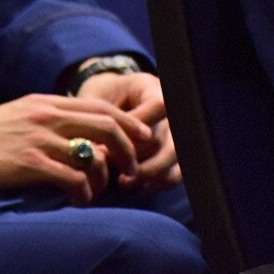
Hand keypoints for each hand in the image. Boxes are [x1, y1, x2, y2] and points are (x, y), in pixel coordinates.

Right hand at [0, 93, 152, 204]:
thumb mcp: (18, 117)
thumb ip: (47, 121)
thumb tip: (77, 135)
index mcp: (46, 102)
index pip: (103, 106)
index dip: (128, 124)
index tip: (139, 141)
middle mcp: (47, 115)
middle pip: (109, 125)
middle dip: (129, 149)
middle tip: (132, 171)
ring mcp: (38, 138)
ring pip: (95, 153)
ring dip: (105, 176)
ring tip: (99, 191)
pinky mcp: (28, 163)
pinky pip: (73, 177)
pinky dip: (84, 192)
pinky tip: (78, 201)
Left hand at [77, 69, 180, 188]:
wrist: (109, 99)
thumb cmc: (99, 97)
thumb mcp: (94, 100)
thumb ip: (98, 121)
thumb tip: (95, 152)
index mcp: (149, 87)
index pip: (157, 105)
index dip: (137, 128)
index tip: (106, 144)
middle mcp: (167, 108)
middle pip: (163, 135)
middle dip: (135, 156)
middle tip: (106, 165)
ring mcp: (172, 129)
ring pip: (174, 154)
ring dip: (150, 171)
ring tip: (124, 181)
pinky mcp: (171, 150)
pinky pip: (178, 169)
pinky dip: (163, 181)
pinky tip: (144, 186)